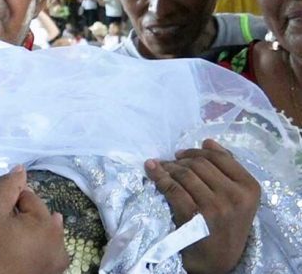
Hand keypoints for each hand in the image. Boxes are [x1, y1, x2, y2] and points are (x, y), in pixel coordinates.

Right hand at [0, 165, 68, 273]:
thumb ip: (6, 190)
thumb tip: (20, 169)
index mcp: (48, 223)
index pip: (28, 197)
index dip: (10, 205)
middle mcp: (61, 240)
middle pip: (38, 214)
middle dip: (22, 218)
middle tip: (2, 234)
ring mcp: (60, 258)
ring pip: (42, 231)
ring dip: (30, 233)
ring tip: (11, 245)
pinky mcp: (55, 271)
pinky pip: (47, 249)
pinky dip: (37, 248)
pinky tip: (22, 255)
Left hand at [145, 139, 259, 273]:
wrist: (217, 259)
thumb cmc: (226, 225)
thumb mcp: (238, 198)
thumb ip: (227, 169)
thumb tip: (208, 141)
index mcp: (249, 188)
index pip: (220, 158)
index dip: (197, 151)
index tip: (182, 153)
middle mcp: (234, 196)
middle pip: (200, 164)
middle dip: (180, 160)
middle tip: (169, 162)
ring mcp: (215, 206)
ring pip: (185, 174)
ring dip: (168, 167)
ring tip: (160, 167)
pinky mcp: (194, 216)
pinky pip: (172, 188)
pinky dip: (159, 176)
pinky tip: (151, 171)